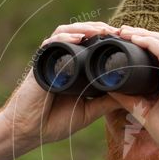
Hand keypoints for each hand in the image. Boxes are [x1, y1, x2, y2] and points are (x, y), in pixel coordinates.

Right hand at [1, 22, 121, 147]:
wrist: (29, 131)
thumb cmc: (54, 122)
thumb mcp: (88, 112)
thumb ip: (106, 103)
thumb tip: (130, 96)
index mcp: (75, 69)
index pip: (92, 45)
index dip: (108, 39)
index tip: (126, 40)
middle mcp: (63, 60)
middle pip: (81, 34)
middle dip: (100, 29)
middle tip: (119, 32)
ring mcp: (51, 60)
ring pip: (67, 32)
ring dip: (85, 28)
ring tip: (102, 31)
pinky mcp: (40, 63)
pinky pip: (51, 44)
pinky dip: (65, 38)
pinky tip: (78, 38)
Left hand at [107, 25, 158, 154]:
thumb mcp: (148, 113)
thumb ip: (132, 100)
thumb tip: (112, 90)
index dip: (148, 47)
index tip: (130, 44)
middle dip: (145, 35)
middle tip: (123, 32)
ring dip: (144, 34)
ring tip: (125, 31)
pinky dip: (148, 42)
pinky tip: (134, 38)